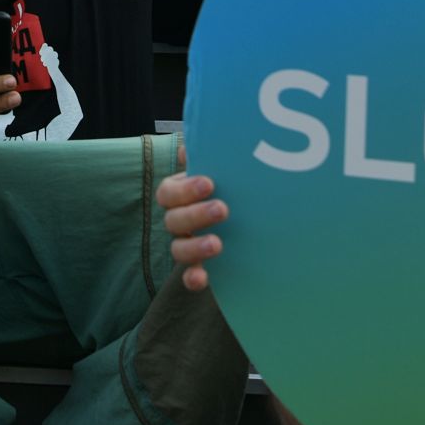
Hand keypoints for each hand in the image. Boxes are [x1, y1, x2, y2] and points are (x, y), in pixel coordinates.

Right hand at [159, 142, 228, 290]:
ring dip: (194, 246)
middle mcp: (179, 220)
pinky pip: (189, 276)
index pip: (168, 193)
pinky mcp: (202, 266)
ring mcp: (189, 244)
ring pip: (178, 249)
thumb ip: (211, 152)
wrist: (256, 217)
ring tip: (218, 244)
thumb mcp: (224, 166)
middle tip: (223, 209)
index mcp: (180, 195)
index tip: (210, 183)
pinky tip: (202, 279)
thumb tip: (193, 145)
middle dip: (196, 215)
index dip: (185, 190)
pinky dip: (192, 278)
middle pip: (173, 220)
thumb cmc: (231, 183)